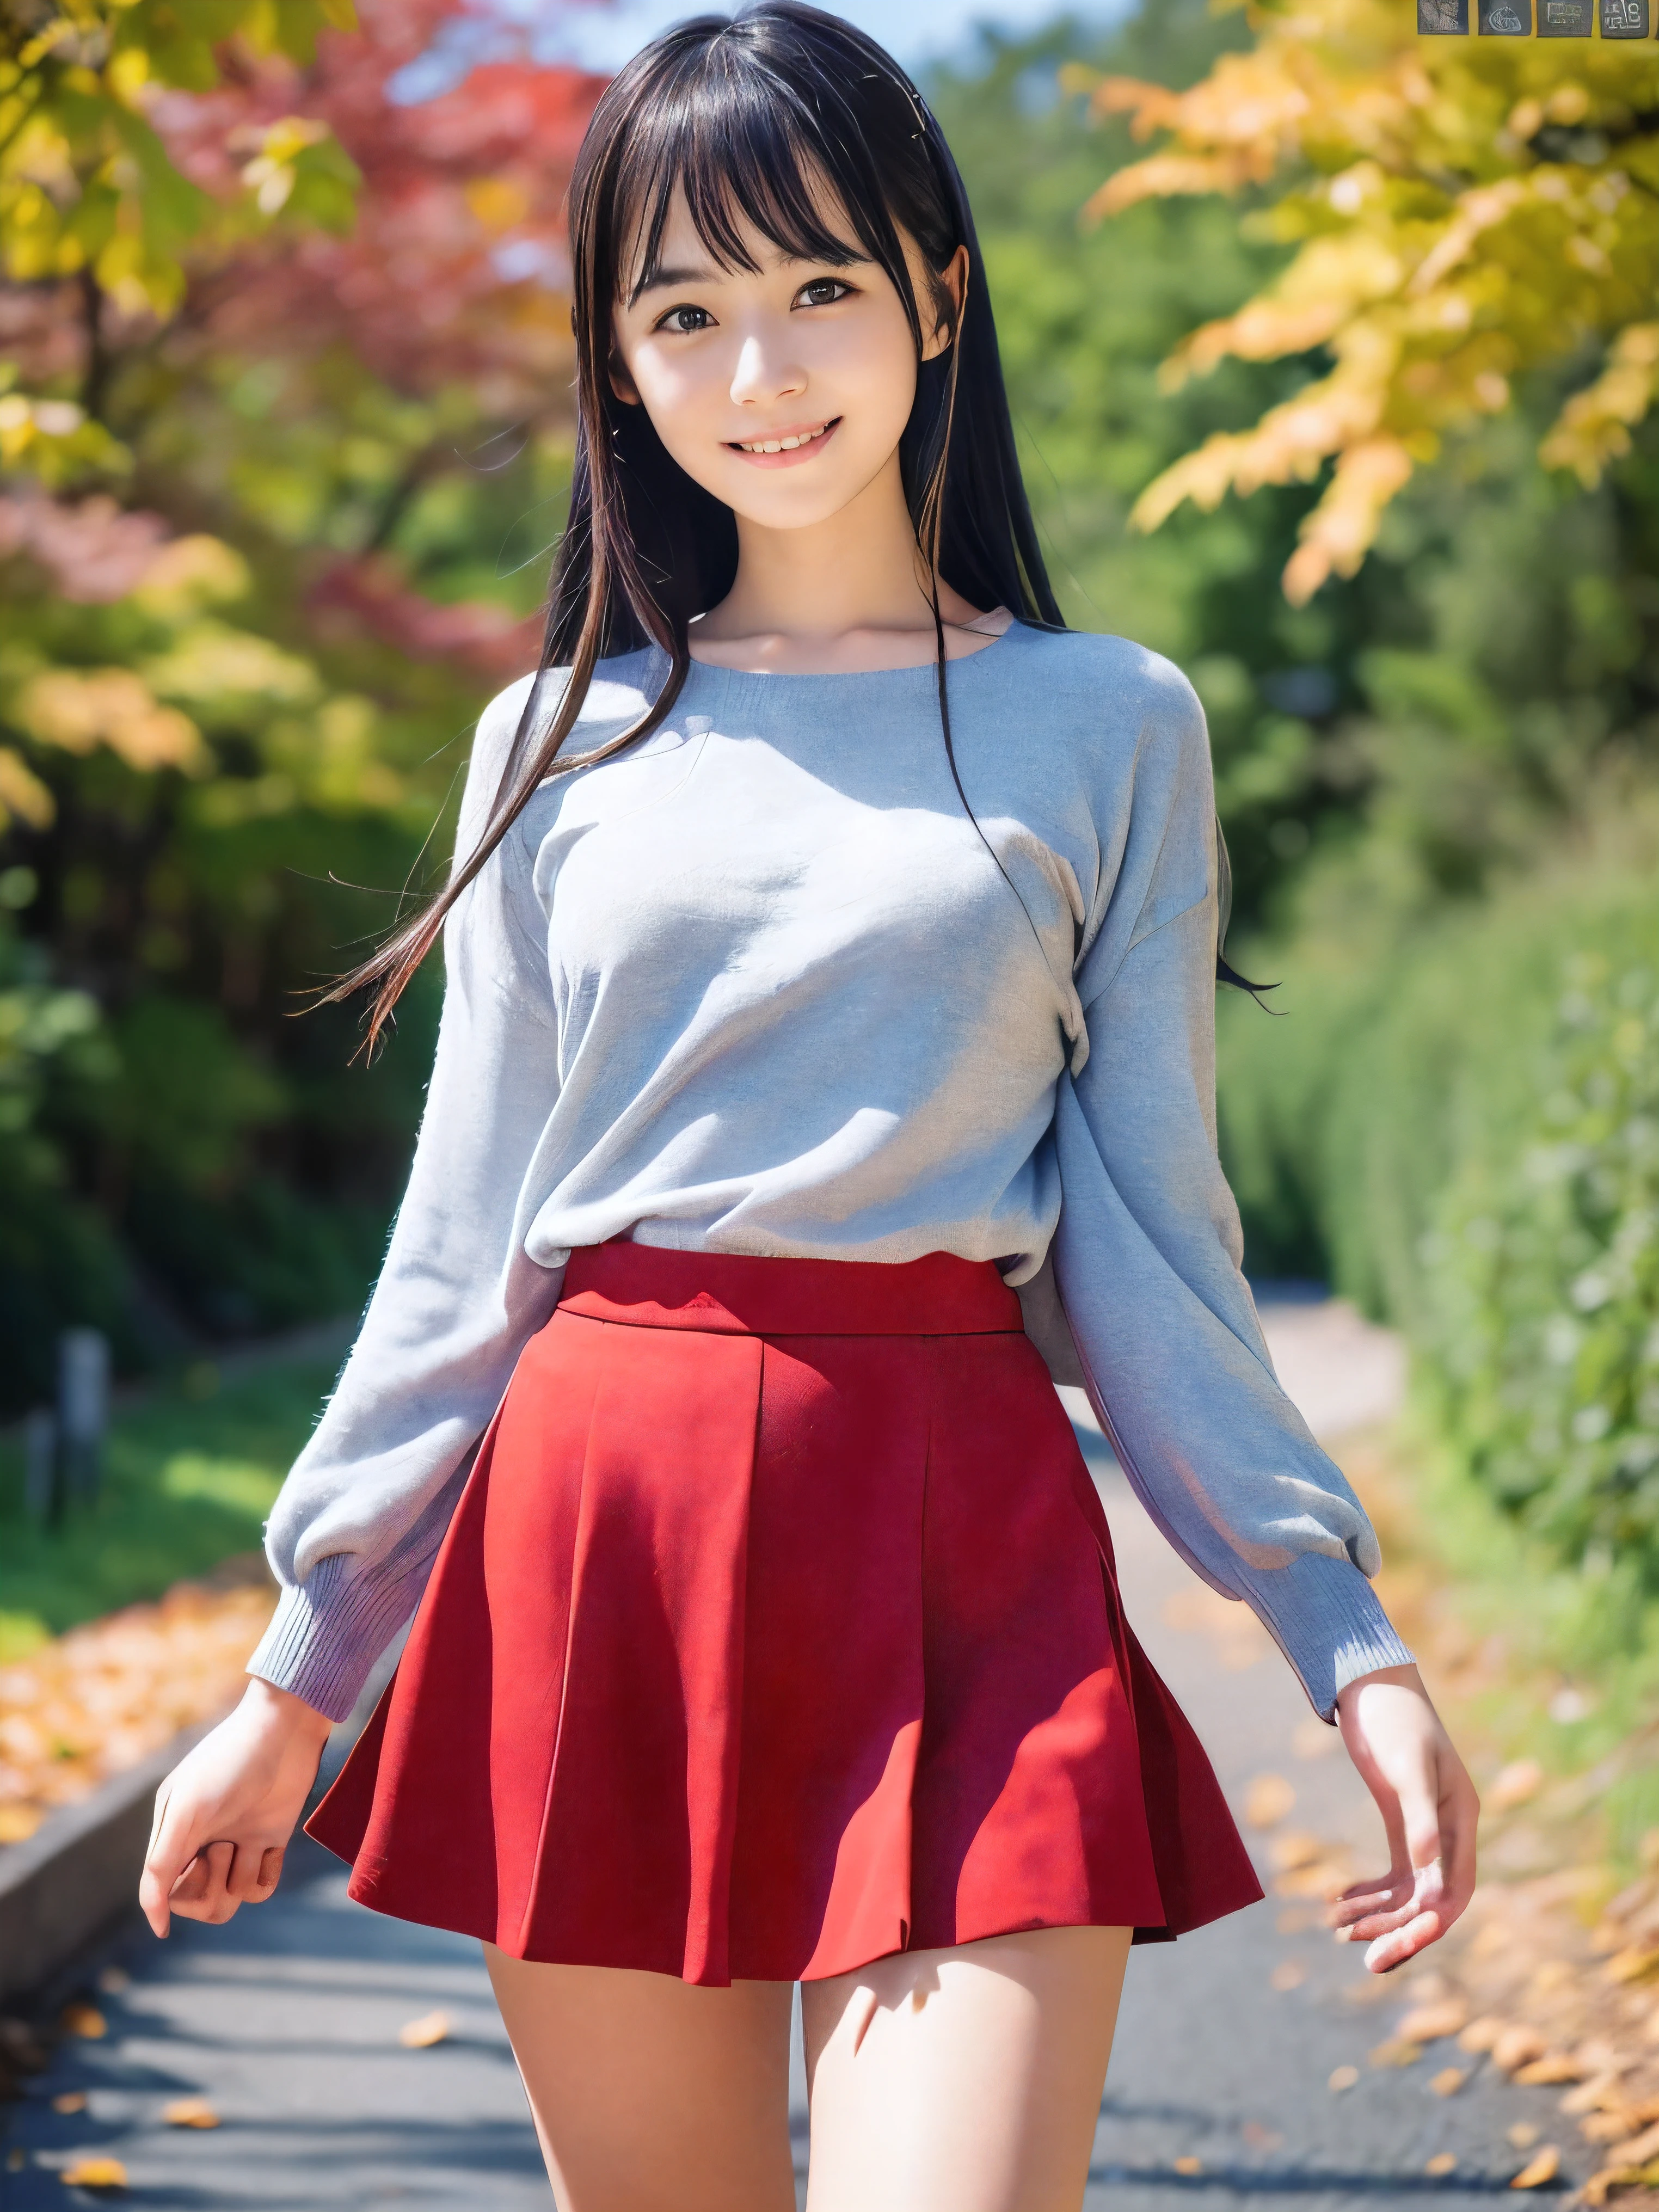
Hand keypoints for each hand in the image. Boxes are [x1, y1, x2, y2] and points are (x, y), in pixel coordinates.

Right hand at [140, 1678, 332, 1936]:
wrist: (285, 1727)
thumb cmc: (229, 1762)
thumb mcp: (186, 1812)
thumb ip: (162, 1866)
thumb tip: (157, 1927)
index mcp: (172, 1832)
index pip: (165, 1891)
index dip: (182, 1893)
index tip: (201, 1866)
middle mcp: (201, 1841)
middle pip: (199, 1903)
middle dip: (212, 1887)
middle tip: (223, 1848)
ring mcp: (236, 1842)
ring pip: (232, 1897)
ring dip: (241, 1876)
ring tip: (245, 1842)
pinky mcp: (269, 1840)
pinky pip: (262, 1886)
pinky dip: (267, 1873)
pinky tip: (270, 1844)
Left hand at [1330, 1663, 1478, 1972]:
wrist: (1371, 1684)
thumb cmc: (1394, 1720)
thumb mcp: (1406, 1765)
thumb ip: (1417, 1815)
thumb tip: (1424, 1865)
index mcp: (1461, 1821)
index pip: (1454, 1891)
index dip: (1428, 1925)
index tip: (1394, 1948)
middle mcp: (1448, 1833)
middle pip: (1430, 1900)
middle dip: (1399, 1931)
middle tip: (1363, 1958)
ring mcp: (1424, 1830)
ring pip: (1407, 1891)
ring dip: (1377, 1913)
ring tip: (1336, 1925)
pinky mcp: (1400, 1822)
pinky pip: (1391, 1873)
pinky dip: (1368, 1891)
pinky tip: (1339, 1900)